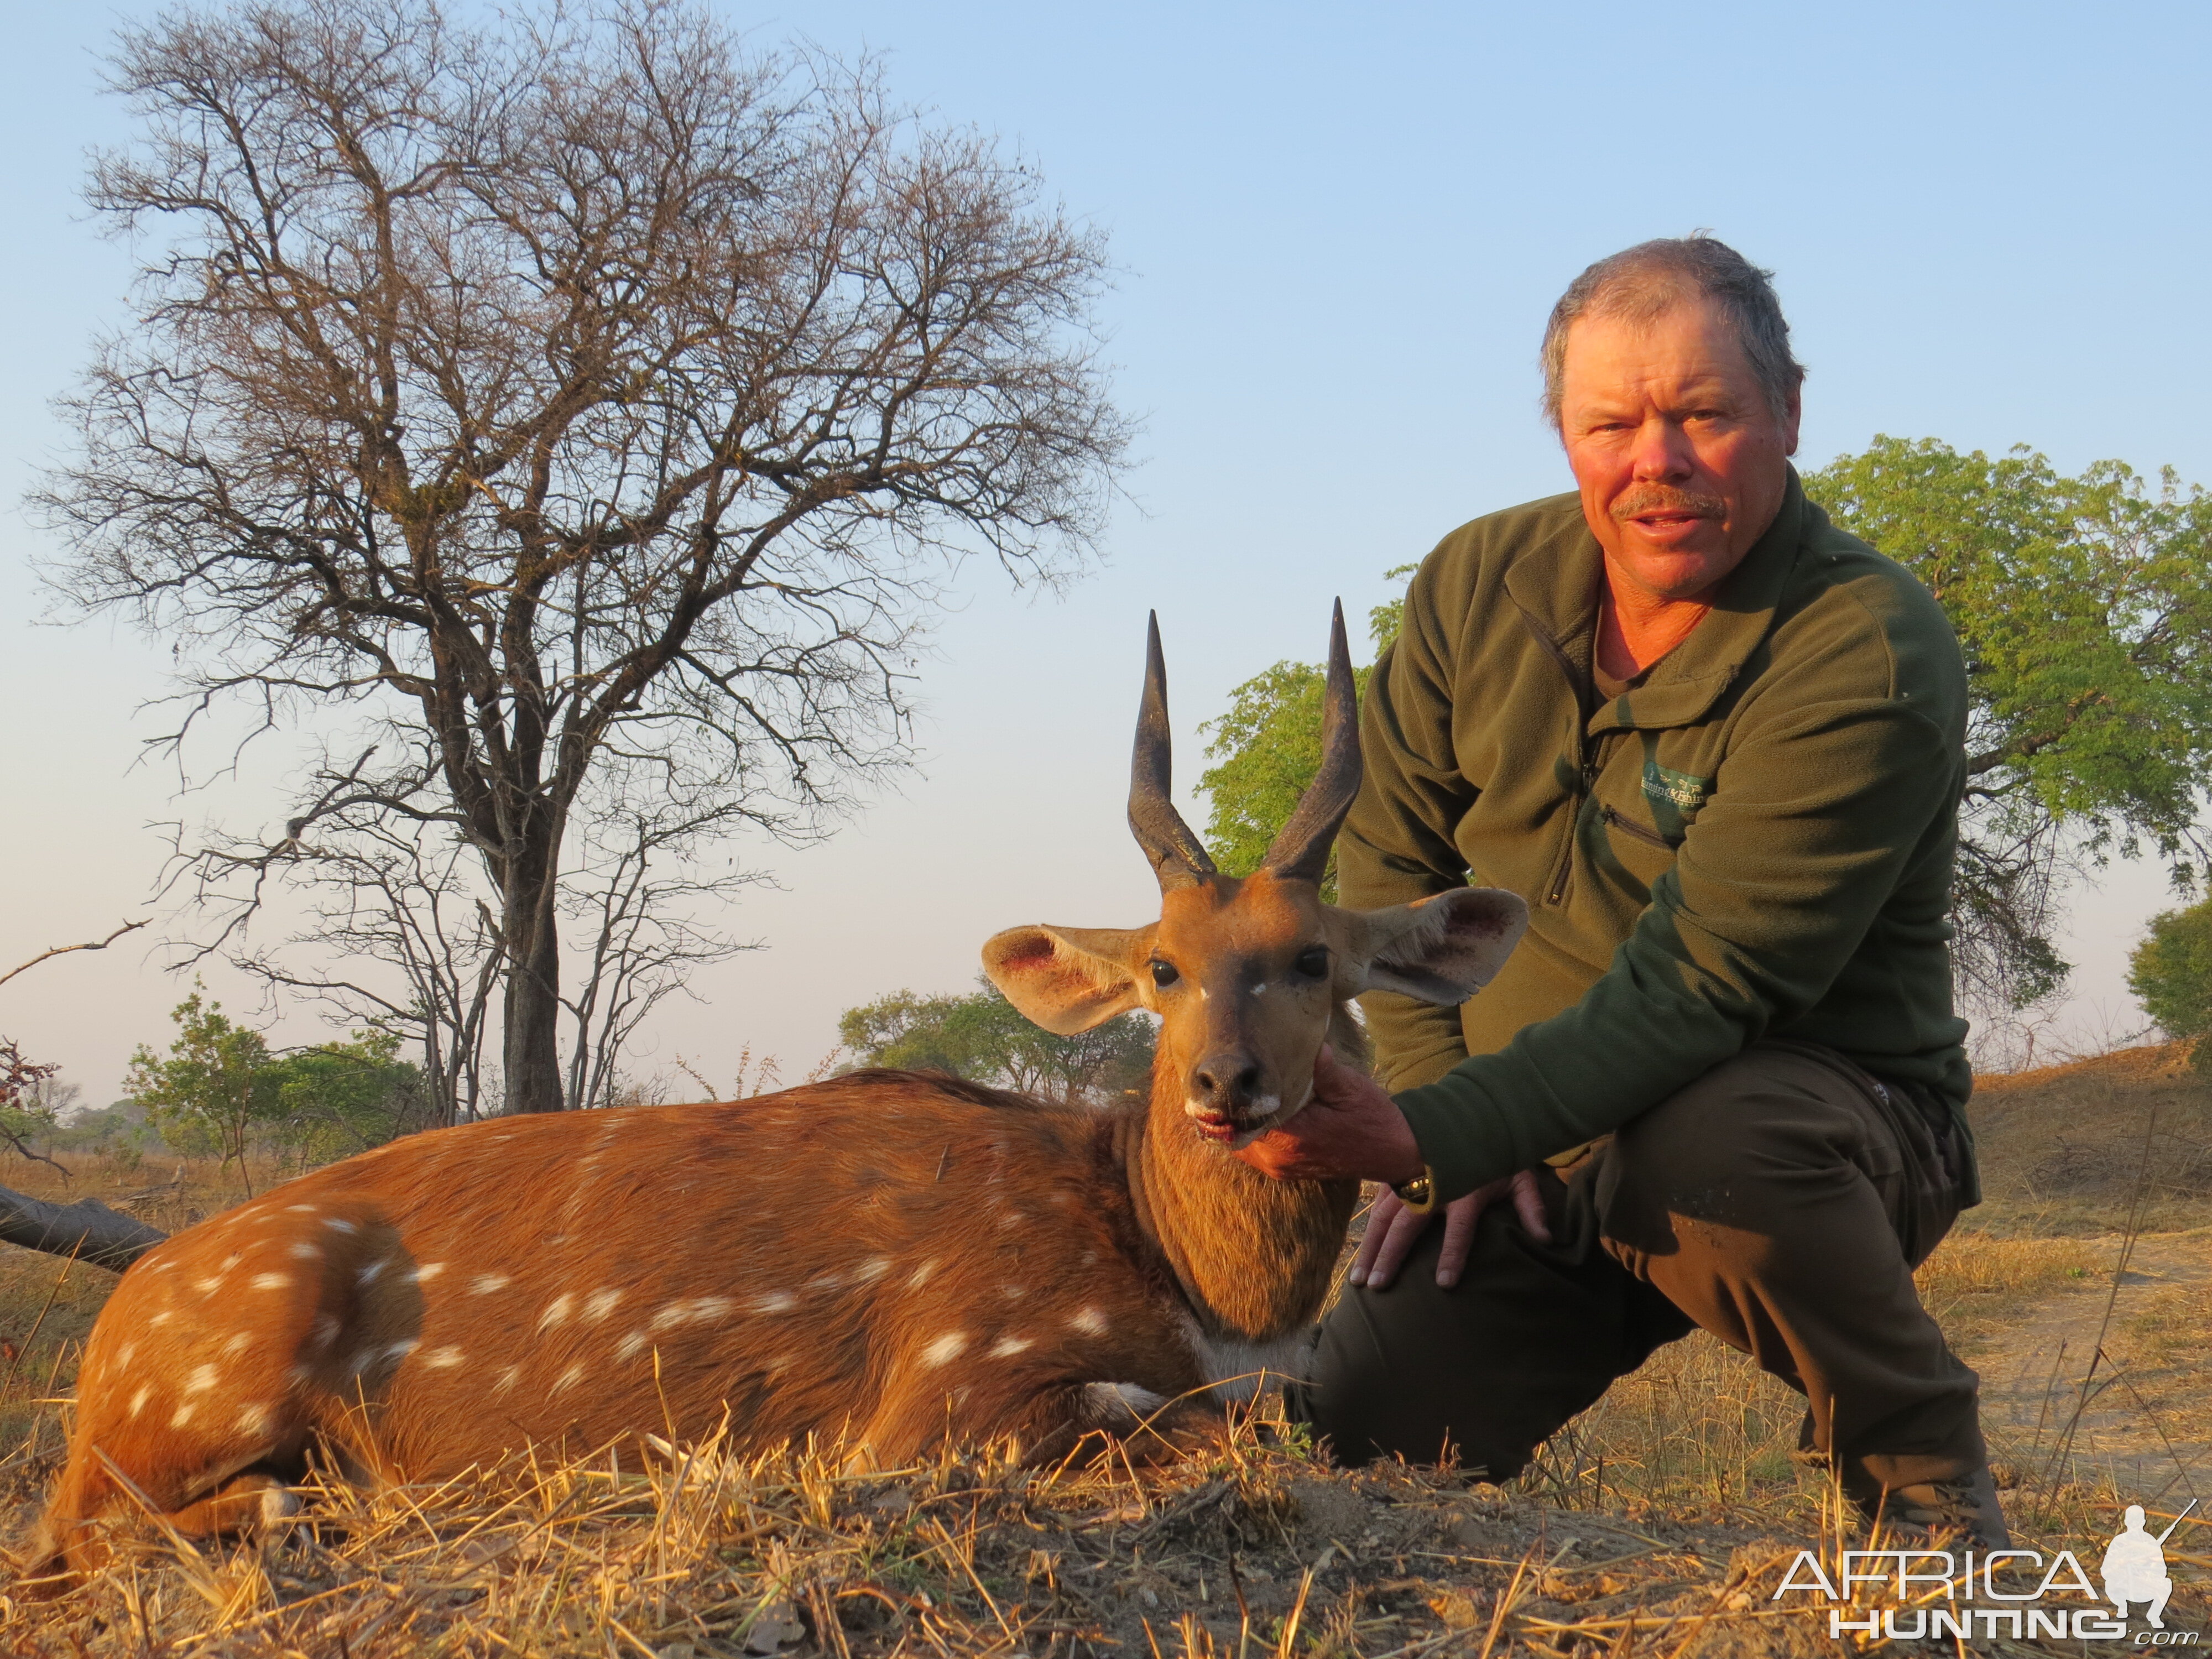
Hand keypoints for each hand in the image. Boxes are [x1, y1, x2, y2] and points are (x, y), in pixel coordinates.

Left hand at [1229, 1044, 1424, 1184]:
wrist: (1394, 1150)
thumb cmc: (1372, 1118)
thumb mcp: (1350, 1087)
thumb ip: (1324, 1069)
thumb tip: (1311, 1045)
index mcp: (1291, 1137)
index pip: (1242, 1118)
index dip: (1233, 1097)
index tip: (1231, 1075)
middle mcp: (1279, 1158)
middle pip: (1235, 1132)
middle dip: (1234, 1108)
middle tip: (1232, 1079)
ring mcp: (1281, 1167)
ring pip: (1242, 1143)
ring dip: (1242, 1121)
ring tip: (1244, 1093)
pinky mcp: (1286, 1170)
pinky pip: (1255, 1151)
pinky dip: (1253, 1132)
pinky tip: (1258, 1111)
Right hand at [1348, 1168, 1550, 1290]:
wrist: (1471, 1109)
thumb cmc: (1497, 1151)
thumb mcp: (1521, 1177)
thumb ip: (1532, 1208)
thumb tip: (1547, 1240)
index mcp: (1466, 1189)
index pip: (1460, 1229)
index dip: (1452, 1255)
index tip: (1443, 1283)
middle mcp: (1434, 1185)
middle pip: (1407, 1225)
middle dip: (1390, 1255)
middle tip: (1376, 1285)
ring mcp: (1410, 1178)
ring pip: (1384, 1217)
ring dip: (1370, 1247)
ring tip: (1357, 1278)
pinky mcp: (1396, 1175)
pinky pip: (1378, 1204)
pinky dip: (1366, 1229)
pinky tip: (1354, 1252)